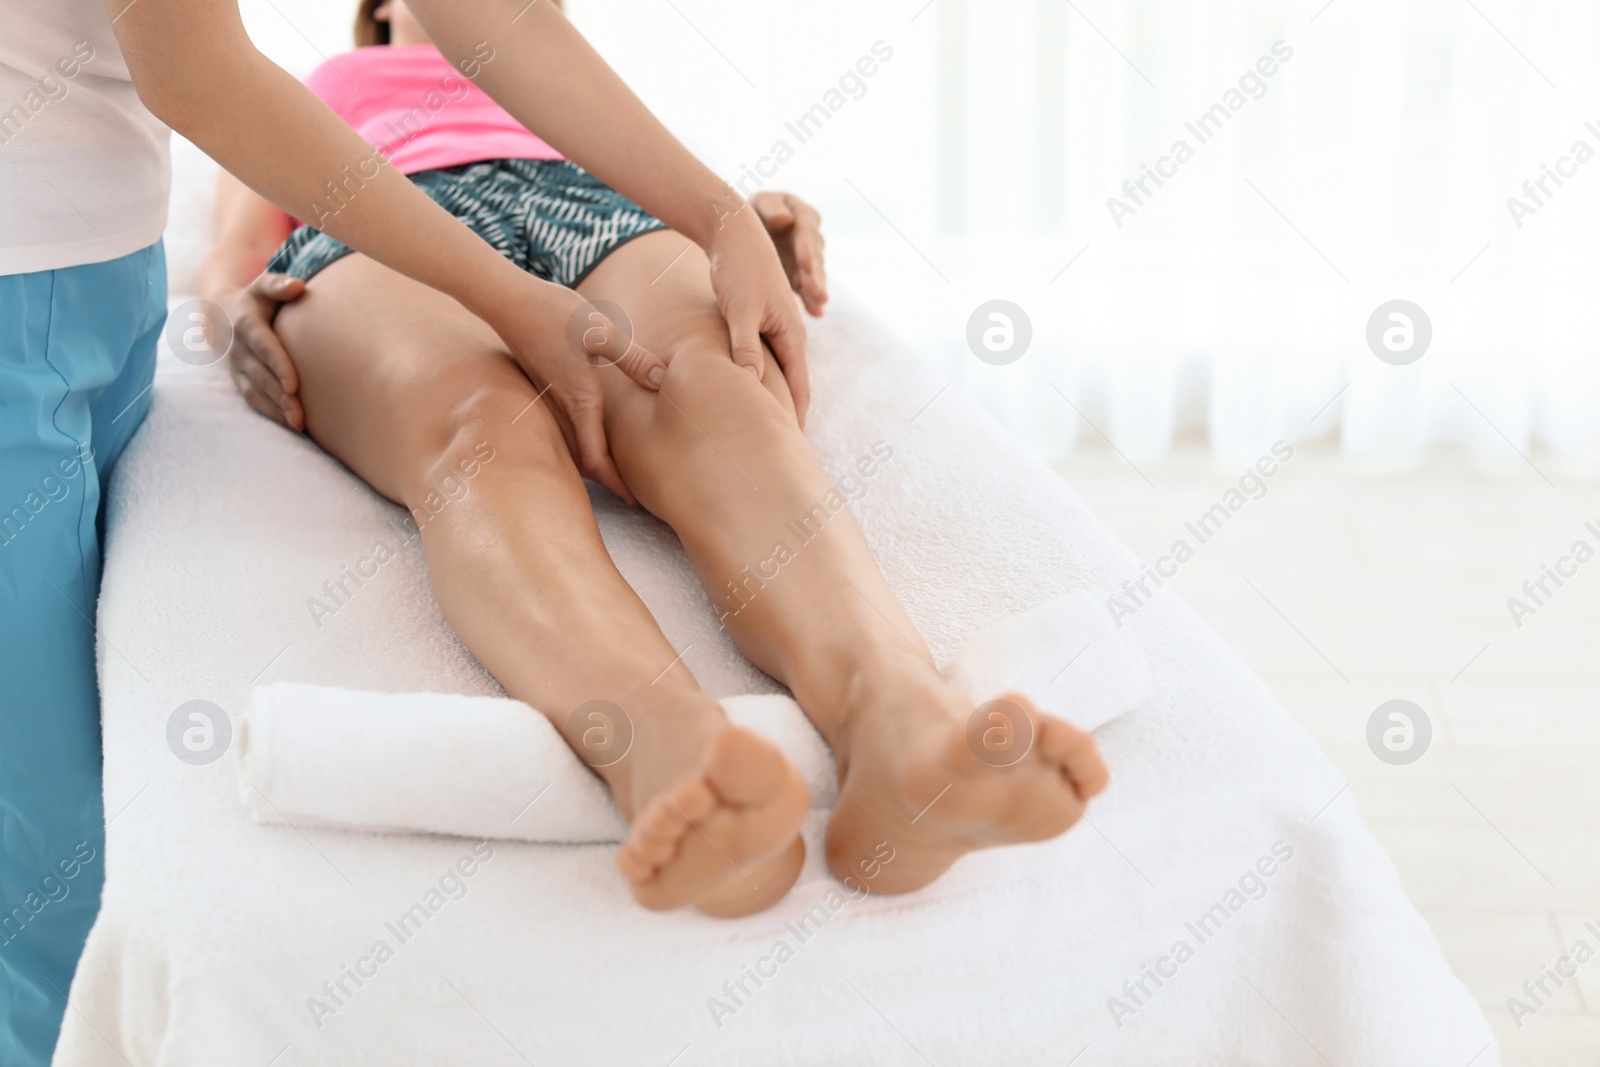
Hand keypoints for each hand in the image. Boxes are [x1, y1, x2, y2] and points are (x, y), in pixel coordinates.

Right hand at [224, 273, 306, 429]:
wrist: (222, 313)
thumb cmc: (256, 300)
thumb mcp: (263, 286)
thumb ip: (279, 286)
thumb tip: (299, 286)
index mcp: (247, 324)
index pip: (263, 347)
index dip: (278, 365)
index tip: (294, 385)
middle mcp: (239, 348)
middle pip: (260, 375)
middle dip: (279, 396)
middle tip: (300, 415)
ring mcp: (237, 367)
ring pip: (255, 392)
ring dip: (275, 410)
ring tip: (298, 425)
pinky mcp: (240, 380)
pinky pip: (252, 400)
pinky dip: (270, 414)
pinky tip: (290, 426)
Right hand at [489, 275, 667, 505]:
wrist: (507, 300)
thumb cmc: (553, 314)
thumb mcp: (602, 333)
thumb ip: (634, 358)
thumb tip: (662, 380)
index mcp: (581, 400)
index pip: (597, 458)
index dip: (615, 483)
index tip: (632, 499)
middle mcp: (563, 405)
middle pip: (584, 458)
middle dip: (607, 479)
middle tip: (629, 494)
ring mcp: (551, 396)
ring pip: (573, 442)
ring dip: (593, 459)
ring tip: (615, 470)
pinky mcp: (545, 384)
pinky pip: (565, 424)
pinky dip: (581, 438)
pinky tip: (592, 428)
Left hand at [703, 208, 810, 425]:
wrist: (734, 233)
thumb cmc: (737, 271)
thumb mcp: (739, 311)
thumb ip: (745, 347)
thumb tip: (751, 382)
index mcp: (791, 333)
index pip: (799, 384)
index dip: (796, 414)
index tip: (793, 443)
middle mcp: (790, 331)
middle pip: (795, 381)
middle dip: (790, 410)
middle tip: (782, 443)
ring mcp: (777, 325)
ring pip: (781, 368)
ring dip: (778, 393)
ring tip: (768, 422)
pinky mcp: (762, 318)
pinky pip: (768, 355)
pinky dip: (764, 374)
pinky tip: (750, 387)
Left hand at [751, 191, 827, 316]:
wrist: (745, 226)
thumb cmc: (752, 212)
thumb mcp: (760, 204)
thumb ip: (771, 208)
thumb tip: (786, 218)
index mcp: (803, 215)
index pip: (807, 232)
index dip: (807, 249)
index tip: (804, 264)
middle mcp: (811, 238)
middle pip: (815, 257)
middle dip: (814, 274)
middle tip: (813, 289)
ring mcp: (809, 258)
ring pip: (815, 275)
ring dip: (816, 289)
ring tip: (819, 302)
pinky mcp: (803, 275)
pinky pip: (809, 289)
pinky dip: (812, 300)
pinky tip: (816, 313)